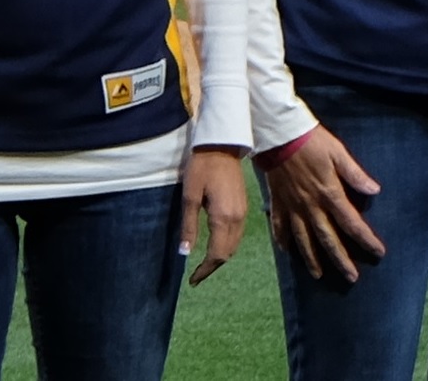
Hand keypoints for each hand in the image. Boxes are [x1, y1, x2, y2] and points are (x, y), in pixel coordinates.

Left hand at [180, 147, 248, 285]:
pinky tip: (215, 244)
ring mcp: (243, 212)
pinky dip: (227, 245)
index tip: (192, 281)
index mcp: (223, 217)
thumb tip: (185, 253)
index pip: (217, 254)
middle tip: (196, 275)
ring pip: (234, 244)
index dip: (205, 270)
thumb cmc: (201, 169)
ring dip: (221, 256)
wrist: (221, 146)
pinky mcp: (243, 206)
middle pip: (228, 252)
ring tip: (204, 263)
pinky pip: (237, 234)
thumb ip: (189, 227)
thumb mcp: (189, 197)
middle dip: (213, 266)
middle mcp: (237, 218)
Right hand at [265, 126, 384, 281]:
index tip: (379, 252)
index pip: (351, 222)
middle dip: (341, 260)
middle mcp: (311, 206)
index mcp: (329, 194)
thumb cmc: (313, 142)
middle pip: (328, 239)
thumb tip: (375, 189)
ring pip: (303, 240)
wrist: (279, 137)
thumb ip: (355, 174)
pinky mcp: (278, 204)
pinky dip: (284, 242)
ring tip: (319, 275)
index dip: (366, 238)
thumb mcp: (339, 153)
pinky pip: (280, 228)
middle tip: (352, 277)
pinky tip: (288, 253)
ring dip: (312, 259)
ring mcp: (292, 207)